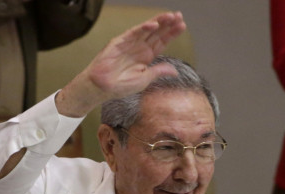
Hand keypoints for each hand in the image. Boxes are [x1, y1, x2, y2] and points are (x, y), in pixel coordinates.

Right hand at [55, 12, 186, 116]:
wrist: (102, 88)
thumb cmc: (121, 85)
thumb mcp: (145, 79)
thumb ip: (158, 72)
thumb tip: (175, 71)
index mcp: (146, 56)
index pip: (162, 42)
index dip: (172, 33)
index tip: (182, 25)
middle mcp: (139, 47)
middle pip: (157, 33)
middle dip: (168, 24)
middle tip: (179, 16)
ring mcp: (130, 43)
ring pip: (146, 29)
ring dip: (158, 22)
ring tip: (170, 16)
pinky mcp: (119, 42)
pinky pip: (133, 33)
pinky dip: (143, 28)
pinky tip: (154, 25)